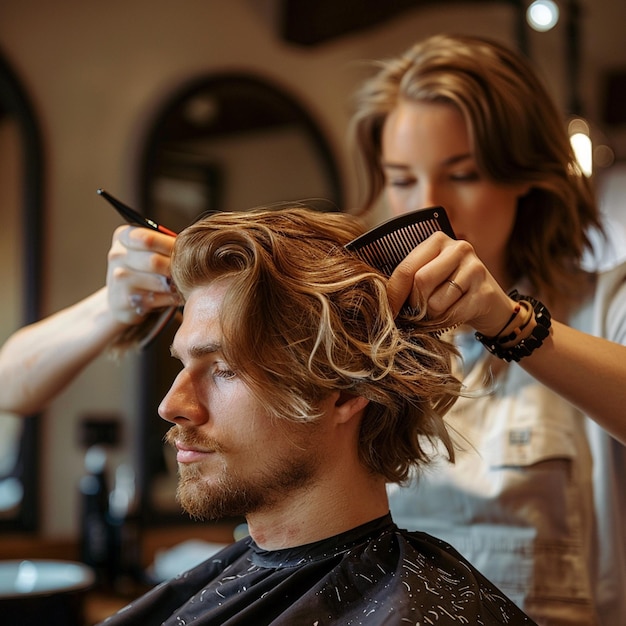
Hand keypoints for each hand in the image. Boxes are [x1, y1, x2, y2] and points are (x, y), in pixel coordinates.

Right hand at [106, 225, 180, 325]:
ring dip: (176, 285)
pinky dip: (171, 299)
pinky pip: (156, 299)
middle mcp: (117, 255)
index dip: (171, 247)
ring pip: (158, 282)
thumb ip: (168, 245)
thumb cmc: (146, 271)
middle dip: (176, 269)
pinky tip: (177, 297)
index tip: (186, 253)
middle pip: (154, 261)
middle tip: (190, 273)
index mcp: (124, 236)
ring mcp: (118, 278)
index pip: (148, 239)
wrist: (124, 300)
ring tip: (185, 285)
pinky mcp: (124, 300)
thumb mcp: (152, 252)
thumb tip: (193, 247)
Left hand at [387, 232, 515, 335]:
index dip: (393, 293)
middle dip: (415, 304)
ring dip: (431, 315)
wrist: (491, 306)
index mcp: (438, 241)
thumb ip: (408, 280)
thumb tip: (381, 300)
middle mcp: (459, 248)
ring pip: (435, 302)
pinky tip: (454, 315)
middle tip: (418, 311)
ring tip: (440, 310)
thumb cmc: (450, 291)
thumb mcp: (429, 277)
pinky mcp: (485, 292)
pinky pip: (452, 315)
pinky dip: (446, 322)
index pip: (406, 268)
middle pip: (421, 282)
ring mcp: (475, 269)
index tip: (387, 310)